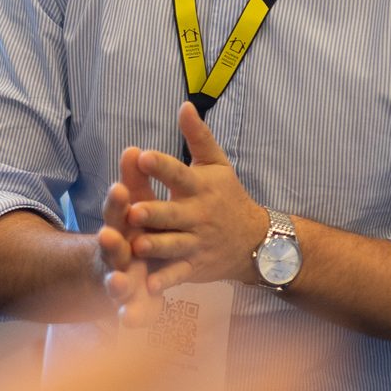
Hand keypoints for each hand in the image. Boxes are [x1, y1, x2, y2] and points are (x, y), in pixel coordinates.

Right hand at [97, 145, 161, 328]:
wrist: (116, 270)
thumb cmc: (131, 231)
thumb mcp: (134, 206)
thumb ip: (134, 181)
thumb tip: (133, 147)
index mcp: (120, 227)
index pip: (116, 212)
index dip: (117, 202)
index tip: (120, 189)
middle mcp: (115, 253)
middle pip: (110, 247)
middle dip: (110, 243)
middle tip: (108, 236)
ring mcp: (118, 278)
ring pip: (115, 280)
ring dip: (115, 282)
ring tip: (118, 282)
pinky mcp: (129, 302)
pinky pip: (131, 311)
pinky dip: (131, 316)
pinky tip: (130, 322)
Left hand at [127, 102, 268, 292]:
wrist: (256, 240)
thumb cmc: (227, 196)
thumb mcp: (216, 164)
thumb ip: (198, 137)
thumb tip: (184, 104)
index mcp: (199, 188)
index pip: (179, 173)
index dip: (162, 166)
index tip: (141, 155)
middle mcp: (198, 215)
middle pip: (174, 214)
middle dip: (155, 213)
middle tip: (134, 210)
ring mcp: (197, 243)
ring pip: (174, 246)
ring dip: (156, 246)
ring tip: (136, 245)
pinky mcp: (195, 267)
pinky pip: (178, 275)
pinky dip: (165, 282)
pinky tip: (146, 286)